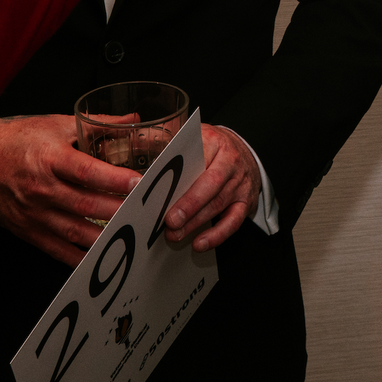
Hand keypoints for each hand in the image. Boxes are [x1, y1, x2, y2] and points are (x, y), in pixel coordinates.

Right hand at [0, 114, 139, 268]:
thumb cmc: (14, 139)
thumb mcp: (55, 124)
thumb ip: (97, 124)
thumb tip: (133, 119)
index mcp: (49, 158)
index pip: (87, 171)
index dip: (114, 179)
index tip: (139, 183)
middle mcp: (41, 188)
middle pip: (86, 204)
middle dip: (119, 211)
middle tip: (148, 212)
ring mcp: (33, 213)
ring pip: (75, 231)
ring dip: (106, 237)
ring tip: (133, 236)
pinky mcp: (26, 230)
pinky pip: (57, 249)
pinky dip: (80, 256)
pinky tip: (101, 257)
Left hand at [160, 123, 261, 252]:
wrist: (245, 152)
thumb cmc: (212, 148)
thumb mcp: (192, 137)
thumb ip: (165, 140)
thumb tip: (136, 146)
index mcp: (213, 141)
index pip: (195, 157)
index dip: (178, 174)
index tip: (160, 188)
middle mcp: (230, 161)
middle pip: (210, 183)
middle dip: (189, 204)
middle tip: (170, 221)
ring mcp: (239, 183)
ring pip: (218, 204)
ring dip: (195, 222)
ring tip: (175, 235)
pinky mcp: (245, 202)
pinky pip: (233, 221)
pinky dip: (217, 235)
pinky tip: (200, 244)